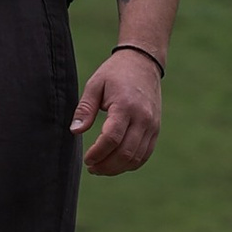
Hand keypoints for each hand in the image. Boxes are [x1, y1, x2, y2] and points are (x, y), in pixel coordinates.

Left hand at [73, 44, 163, 176]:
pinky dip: (130, 164)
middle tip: (91, 167)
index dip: (98, 153)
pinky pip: (145, 154)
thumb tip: (75, 131)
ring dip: (117, 168)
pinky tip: (116, 163)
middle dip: (106, 166)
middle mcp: (143, 118)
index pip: (112, 138)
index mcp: (125, 106)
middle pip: (125, 153)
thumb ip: (85, 109)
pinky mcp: (156, 129)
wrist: (143, 62)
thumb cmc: (115, 73)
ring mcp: (152, 125)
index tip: (87, 159)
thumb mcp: (95, 84)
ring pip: (136, 158)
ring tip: (101, 168)